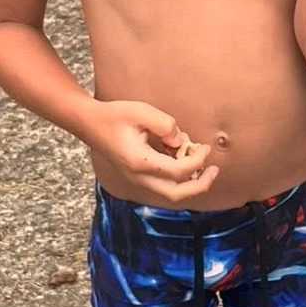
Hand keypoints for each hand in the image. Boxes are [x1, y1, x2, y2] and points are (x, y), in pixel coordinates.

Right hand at [81, 99, 218, 202]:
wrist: (90, 124)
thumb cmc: (115, 115)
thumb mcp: (142, 111)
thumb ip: (166, 125)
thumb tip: (182, 141)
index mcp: (139, 162)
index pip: (178, 171)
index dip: (197, 161)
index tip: (205, 147)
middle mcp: (138, 177)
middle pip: (176, 195)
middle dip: (200, 185)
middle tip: (215, 171)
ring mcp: (136, 180)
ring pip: (170, 194)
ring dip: (190, 184)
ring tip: (203, 165)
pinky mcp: (137, 178)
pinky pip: (163, 187)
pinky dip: (179, 180)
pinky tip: (185, 160)